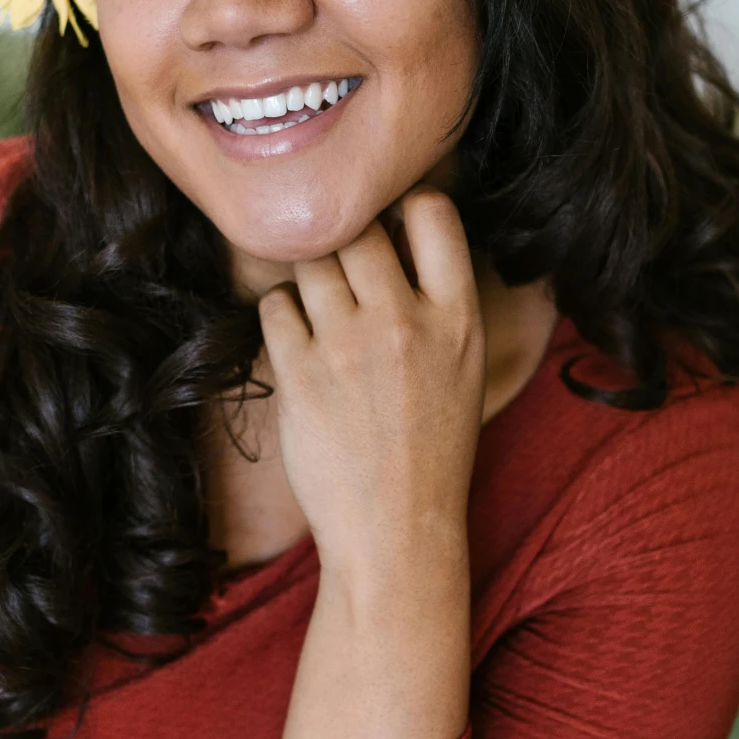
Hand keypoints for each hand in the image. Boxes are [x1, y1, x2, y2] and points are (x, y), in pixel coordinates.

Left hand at [257, 187, 483, 590]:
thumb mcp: (464, 368)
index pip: (432, 211)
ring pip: (310, 259)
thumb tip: (396, 235)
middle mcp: (406, 321)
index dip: (402, 208)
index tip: (388, 228)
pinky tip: (297, 344)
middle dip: (344, 240)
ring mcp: (349, 345)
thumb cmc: (430, 450)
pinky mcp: (300, 373)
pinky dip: (280, 316)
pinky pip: (274, 305)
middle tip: (339, 272)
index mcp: (458, 318)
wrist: (397, 530)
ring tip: (318, 310)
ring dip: (308, 276)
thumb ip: (437, 302)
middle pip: (357, 227)